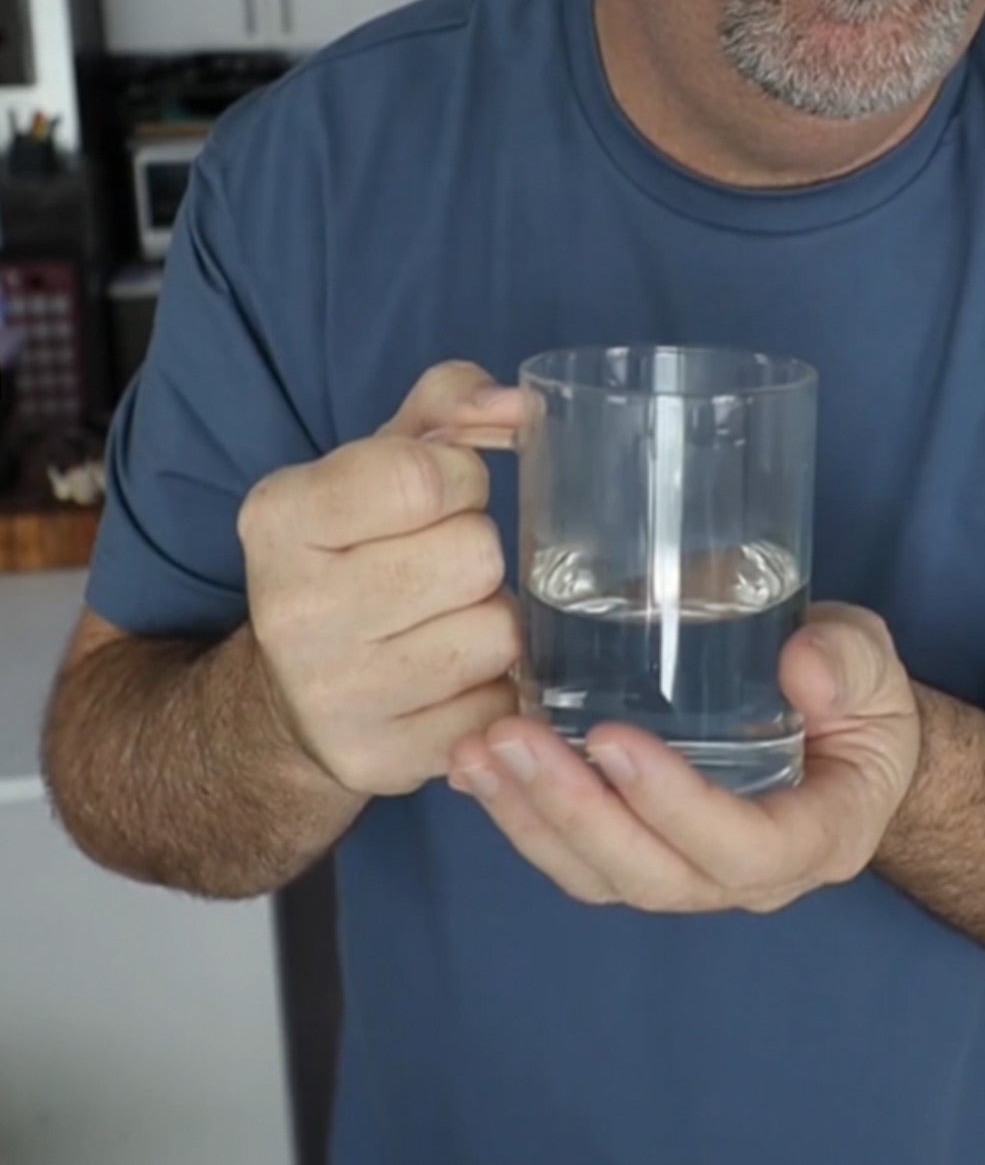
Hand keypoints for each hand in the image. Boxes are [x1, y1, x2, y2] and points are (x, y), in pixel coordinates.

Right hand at [237, 361, 524, 795]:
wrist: (290, 694)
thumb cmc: (354, 554)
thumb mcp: (379, 461)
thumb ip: (451, 404)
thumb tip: (523, 407)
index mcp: (280, 518)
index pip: (425, 476)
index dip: (459, 477)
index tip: (436, 496)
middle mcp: (293, 610)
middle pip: (474, 554)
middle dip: (476, 552)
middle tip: (440, 567)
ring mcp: (334, 696)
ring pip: (499, 633)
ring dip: (493, 621)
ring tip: (446, 621)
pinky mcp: (381, 760)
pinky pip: (501, 706)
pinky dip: (494, 688)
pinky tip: (450, 677)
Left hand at [447, 604, 920, 912]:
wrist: (841, 733)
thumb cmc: (856, 702)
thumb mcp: (872, 669)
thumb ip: (848, 663)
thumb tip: (804, 664)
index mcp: (814, 838)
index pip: (742, 850)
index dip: (675, 805)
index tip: (613, 740)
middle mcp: (744, 878)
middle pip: (650, 875)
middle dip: (573, 812)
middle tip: (513, 740)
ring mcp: (685, 873)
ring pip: (598, 876)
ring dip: (530, 818)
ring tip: (478, 753)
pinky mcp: (638, 852)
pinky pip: (573, 857)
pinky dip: (518, 817)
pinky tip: (472, 767)